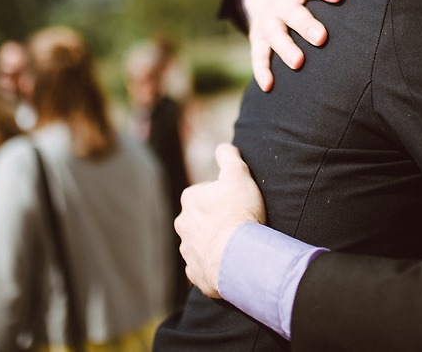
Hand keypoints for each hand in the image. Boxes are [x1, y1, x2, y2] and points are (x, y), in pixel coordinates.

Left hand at [175, 144, 264, 297]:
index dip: (224, 195)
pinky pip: (204, 266)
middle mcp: (183, 224)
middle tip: (239, 223)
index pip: (206, 192)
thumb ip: (228, 157)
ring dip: (215, 242)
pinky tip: (230, 263)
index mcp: (190, 199)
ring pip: (201, 242)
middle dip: (216, 220)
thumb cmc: (239, 214)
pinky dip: (215, 264)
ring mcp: (188, 251)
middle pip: (202, 218)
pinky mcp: (195, 273)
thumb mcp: (238, 175)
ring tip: (237, 245)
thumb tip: (223, 147)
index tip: (238, 202)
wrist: (238, 257)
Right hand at [245, 0, 373, 90]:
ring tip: (299, 63)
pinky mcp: (258, 39)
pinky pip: (258, 56)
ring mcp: (268, 22)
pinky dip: (261, 71)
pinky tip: (269, 87)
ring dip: (285, 49)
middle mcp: (281, 2)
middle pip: (292, 13)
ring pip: (275, 36)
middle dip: (305, 24)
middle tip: (322, 37)